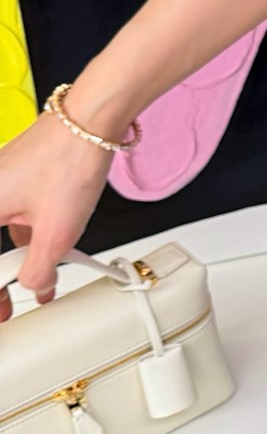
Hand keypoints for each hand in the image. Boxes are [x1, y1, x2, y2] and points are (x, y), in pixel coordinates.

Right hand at [0, 103, 116, 318]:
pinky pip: (11, 216)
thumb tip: (35, 286)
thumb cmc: (69, 160)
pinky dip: (25, 238)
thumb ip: (39, 268)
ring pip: (0, 232)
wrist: (90, 121)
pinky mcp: (16, 179)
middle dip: (2, 279)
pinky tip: (46, 251)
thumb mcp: (56, 231)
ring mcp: (0, 184)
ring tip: (37, 280)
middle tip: (8, 306)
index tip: (0, 311)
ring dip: (15, 260)